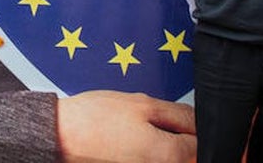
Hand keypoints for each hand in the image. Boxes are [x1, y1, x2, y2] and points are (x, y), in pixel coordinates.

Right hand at [58, 91, 195, 162]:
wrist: (60, 136)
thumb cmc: (95, 120)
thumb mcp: (142, 104)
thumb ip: (179, 115)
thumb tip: (200, 123)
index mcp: (170, 156)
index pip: (202, 144)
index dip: (196, 127)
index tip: (183, 120)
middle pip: (188, 157)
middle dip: (181, 139)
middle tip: (157, 123)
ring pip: (169, 160)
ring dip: (164, 147)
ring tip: (139, 132)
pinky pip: (151, 162)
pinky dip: (147, 153)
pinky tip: (131, 142)